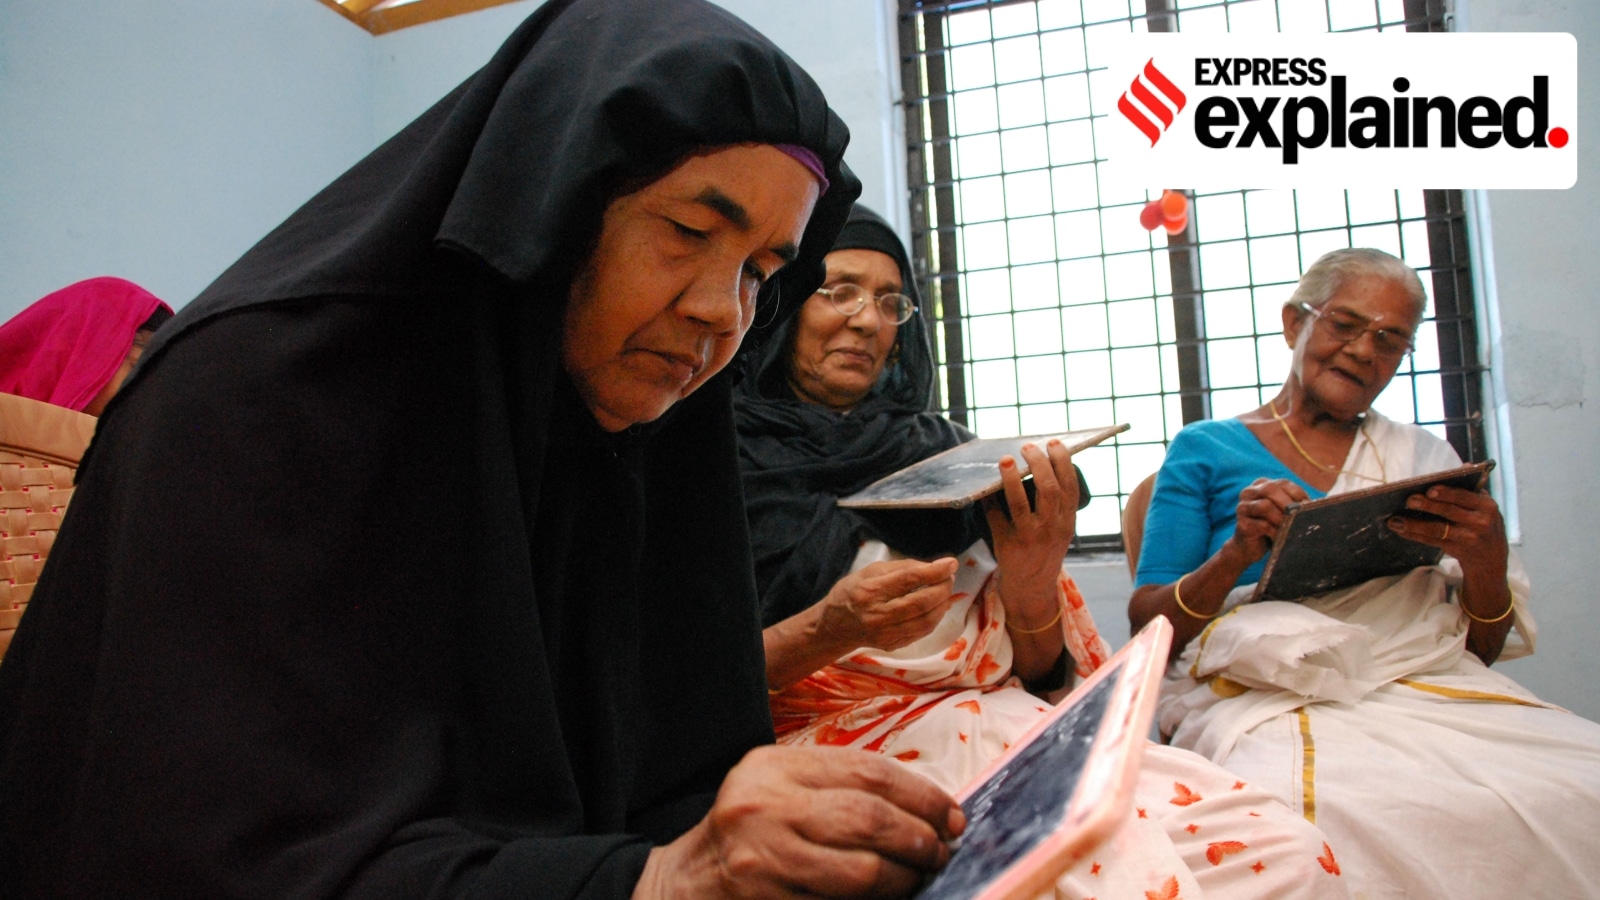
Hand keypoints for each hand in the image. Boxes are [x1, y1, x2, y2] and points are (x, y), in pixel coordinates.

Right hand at [634, 745, 964, 898]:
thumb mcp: (781, 790)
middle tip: (940, 851)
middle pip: (868, 819)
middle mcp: (764, 805)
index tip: (951, 815)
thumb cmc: (749, 834)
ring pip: (860, 872)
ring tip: (917, 878)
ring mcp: (763, 858)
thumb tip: (925, 806)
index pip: (867, 771)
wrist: (684, 885)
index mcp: (774, 766)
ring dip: (904, 879)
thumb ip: (837, 788)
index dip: (920, 795)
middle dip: (918, 838)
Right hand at [815, 558, 959, 652]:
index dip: (934, 571)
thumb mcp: (870, 571)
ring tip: (945, 590)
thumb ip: (902, 568)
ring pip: (927, 620)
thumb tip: (933, 567)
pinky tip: (936, 606)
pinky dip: (935, 617)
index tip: (951, 563)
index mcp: (870, 591)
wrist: (834, 627)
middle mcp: (878, 615)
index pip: (909, 580)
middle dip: (942, 588)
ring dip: (943, 604)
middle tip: (949, 576)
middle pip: (921, 602)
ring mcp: (886, 634)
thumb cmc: (852, 592)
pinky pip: (923, 631)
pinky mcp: (893, 645)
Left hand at [983, 440, 1075, 623]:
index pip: (1069, 486)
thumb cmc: (1043, 550)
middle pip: (1048, 490)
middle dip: (1038, 463)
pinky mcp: (1008, 545)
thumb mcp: (1059, 529)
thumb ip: (1055, 505)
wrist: (1032, 588)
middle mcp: (1051, 529)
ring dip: (1011, 478)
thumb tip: (1037, 465)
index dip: (1062, 462)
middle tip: (1027, 447)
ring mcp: (1029, 538)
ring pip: (1021, 502)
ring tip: (1006, 460)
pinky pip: (997, 517)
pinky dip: (991, 500)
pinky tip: (987, 487)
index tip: (1053, 443)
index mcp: (1067, 522)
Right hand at [1225, 478, 1307, 563]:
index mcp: (1261, 485)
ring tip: (1290, 528)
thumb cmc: (1271, 527)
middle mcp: (1249, 492)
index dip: (1298, 494)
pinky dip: (1275, 532)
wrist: (1249, 547)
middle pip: (1270, 489)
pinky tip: (1280, 537)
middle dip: (1288, 503)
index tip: (1309, 506)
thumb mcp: (1282, 511)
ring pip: (1265, 506)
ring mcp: (1243, 508)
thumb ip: (1293, 504)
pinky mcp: (1242, 525)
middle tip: (1300, 516)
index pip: (1282, 483)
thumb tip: (1313, 505)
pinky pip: (1262, 525)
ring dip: (1281, 518)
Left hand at [1386, 485, 1508, 582]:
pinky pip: (1431, 540)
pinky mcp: (1456, 550)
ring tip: (1394, 520)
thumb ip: (1471, 488)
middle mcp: (1479, 523)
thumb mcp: (1484, 506)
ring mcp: (1468, 538)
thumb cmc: (1483, 523)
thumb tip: (1464, 466)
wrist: (1491, 558)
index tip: (1430, 490)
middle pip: (1449, 512)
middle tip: (1409, 500)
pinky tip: (1400, 529)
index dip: (1447, 493)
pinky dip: (1414, 535)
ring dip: (1413, 524)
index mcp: (1486, 506)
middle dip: (1428, 506)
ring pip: (1437, 529)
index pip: (1464, 497)